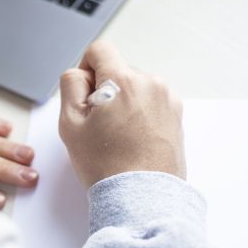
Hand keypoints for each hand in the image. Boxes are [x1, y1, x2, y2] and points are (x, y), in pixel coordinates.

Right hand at [58, 41, 185, 188]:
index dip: (85, 68)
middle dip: (105, 90)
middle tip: (99, 125)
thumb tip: (81, 73)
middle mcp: (151, 83)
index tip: (85, 94)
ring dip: (123, 102)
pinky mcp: (176, 115)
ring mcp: (168, 99)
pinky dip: (139, 113)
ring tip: (118, 135)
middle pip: (118, 70)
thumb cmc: (105, 165)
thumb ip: (71, 85)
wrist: (141, 197)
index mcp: (124, 80)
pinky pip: (150, 102)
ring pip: (134, 87)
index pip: (100, 50)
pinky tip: (133, 139)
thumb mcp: (70, 123)